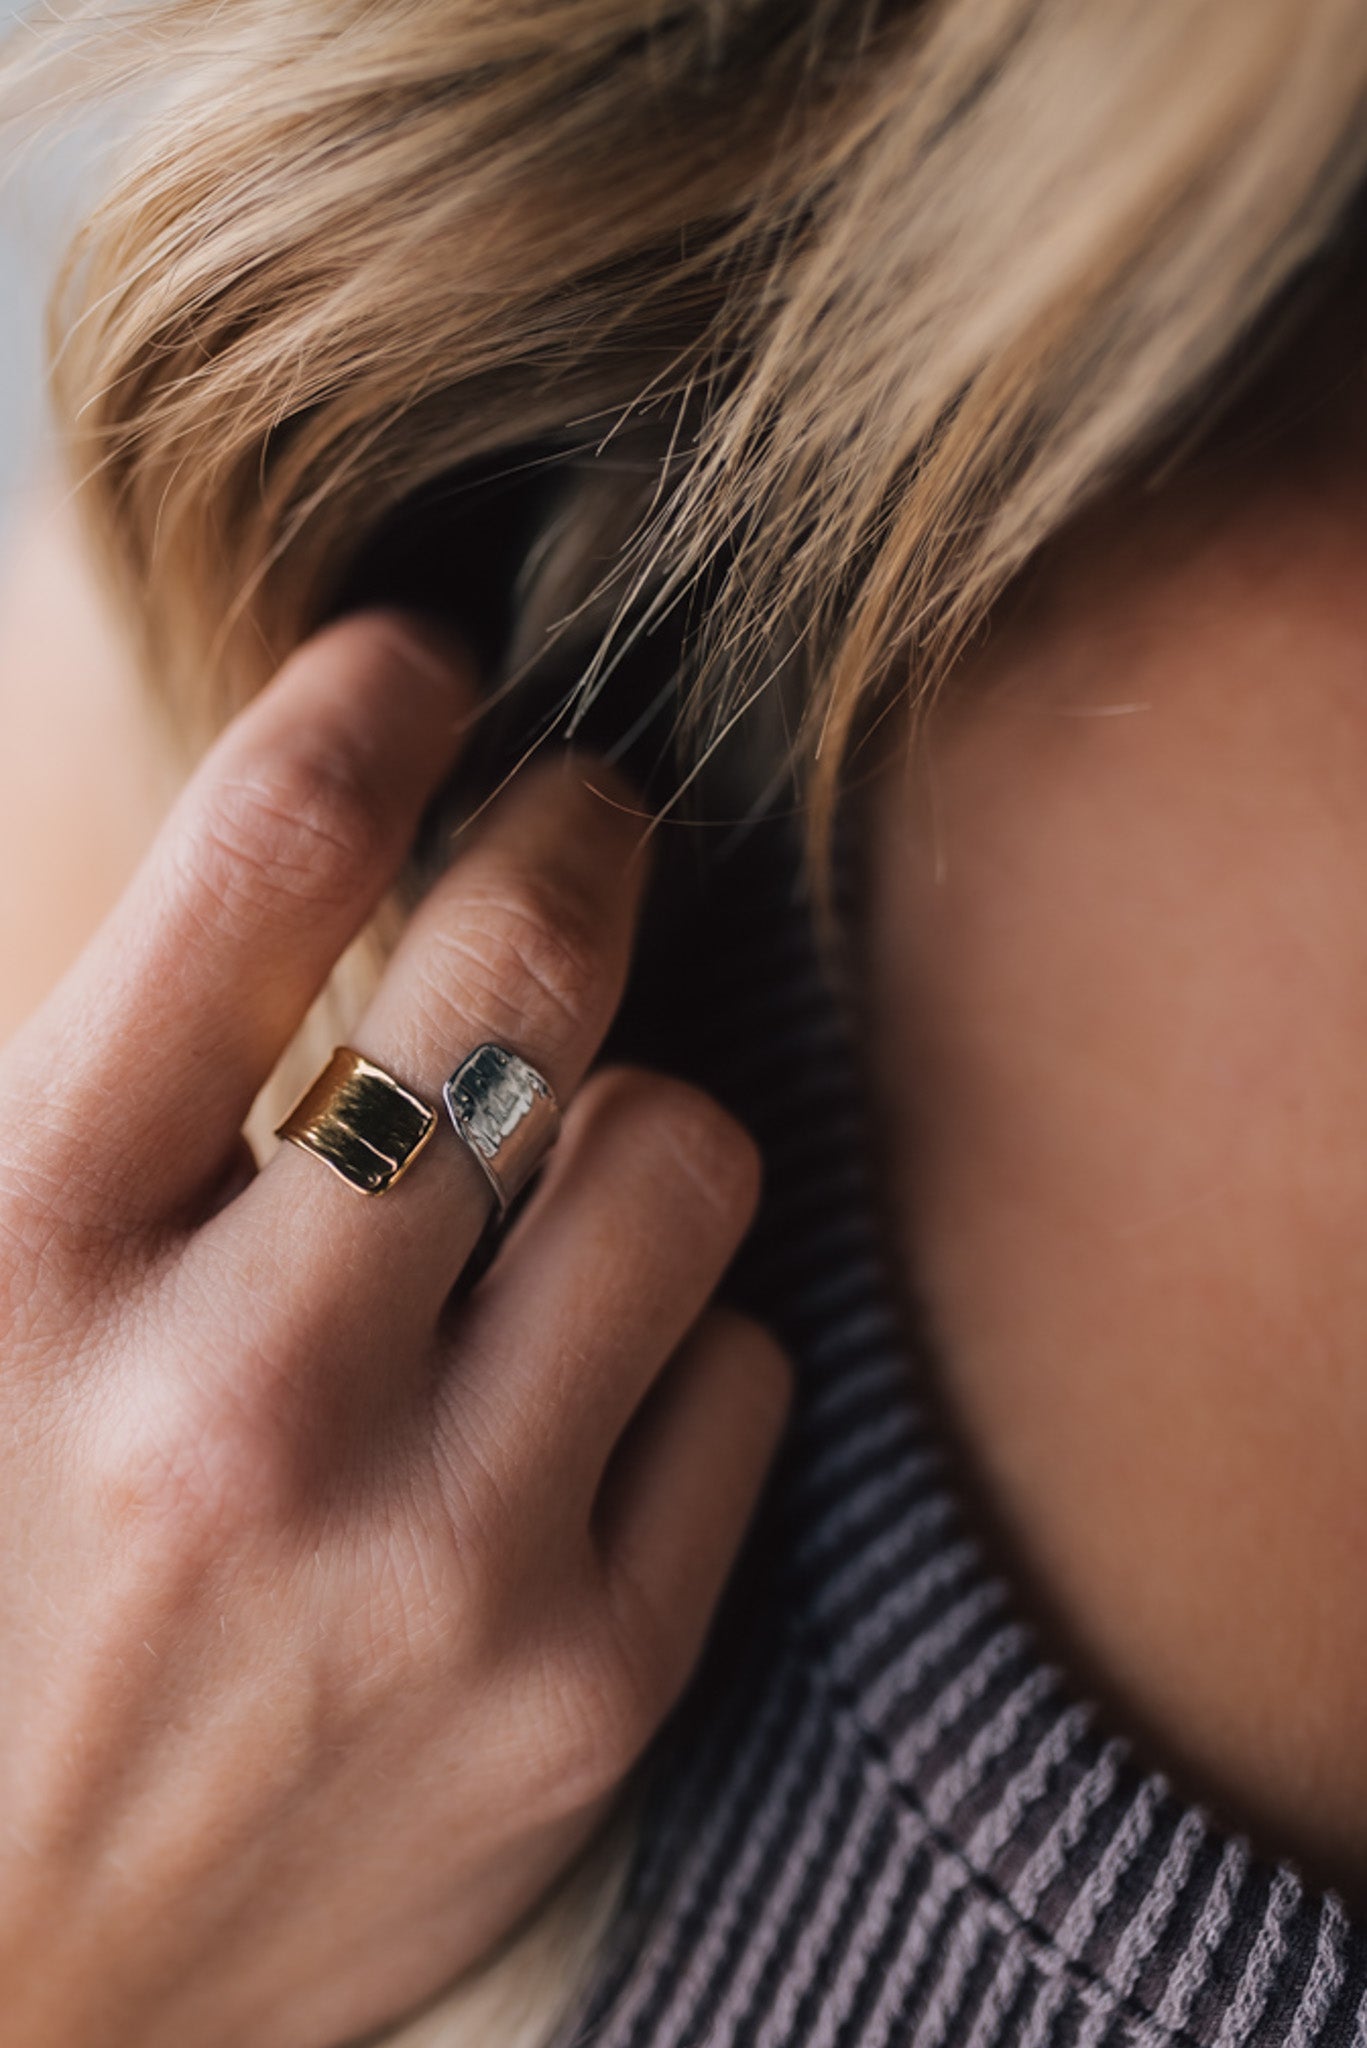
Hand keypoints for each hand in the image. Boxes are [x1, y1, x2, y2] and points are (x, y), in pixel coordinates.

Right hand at [0, 616, 790, 2047]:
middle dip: (573, 840)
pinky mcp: (586, 1692)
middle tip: (582, 816)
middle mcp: (235, 1407)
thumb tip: (314, 866)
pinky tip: (577, 1387)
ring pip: (680, 1163)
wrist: (5, 1996)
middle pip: (519, 979)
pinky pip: (743, 1381)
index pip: (247, 871)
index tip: (429, 666)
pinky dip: (677, 1343)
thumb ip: (108, 1095)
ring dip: (635, 1118)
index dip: (368, 707)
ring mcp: (434, 1564)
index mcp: (18, 1262)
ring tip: (559, 1162)